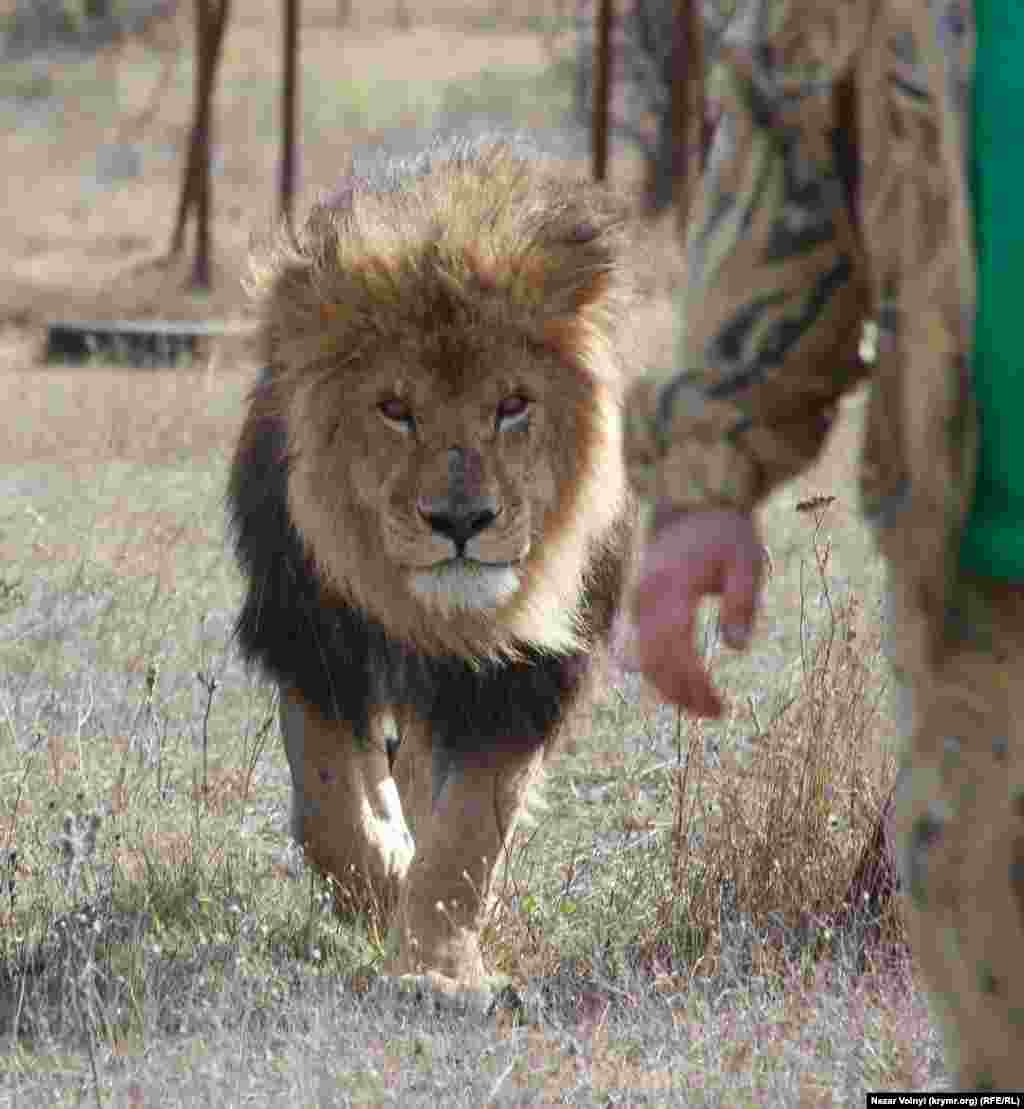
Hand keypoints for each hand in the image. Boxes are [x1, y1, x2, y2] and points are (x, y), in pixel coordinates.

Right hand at [628, 507, 764, 716]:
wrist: (692, 503)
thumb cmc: (724, 532)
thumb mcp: (747, 561)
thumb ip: (742, 603)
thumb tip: (736, 647)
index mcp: (670, 588)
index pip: (676, 651)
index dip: (694, 685)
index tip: (719, 707)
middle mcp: (645, 599)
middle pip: (653, 663)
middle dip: (681, 694)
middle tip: (713, 713)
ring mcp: (636, 602)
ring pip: (639, 659)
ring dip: (665, 687)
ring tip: (697, 705)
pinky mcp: (636, 604)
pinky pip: (633, 647)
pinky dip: (650, 670)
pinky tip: (672, 684)